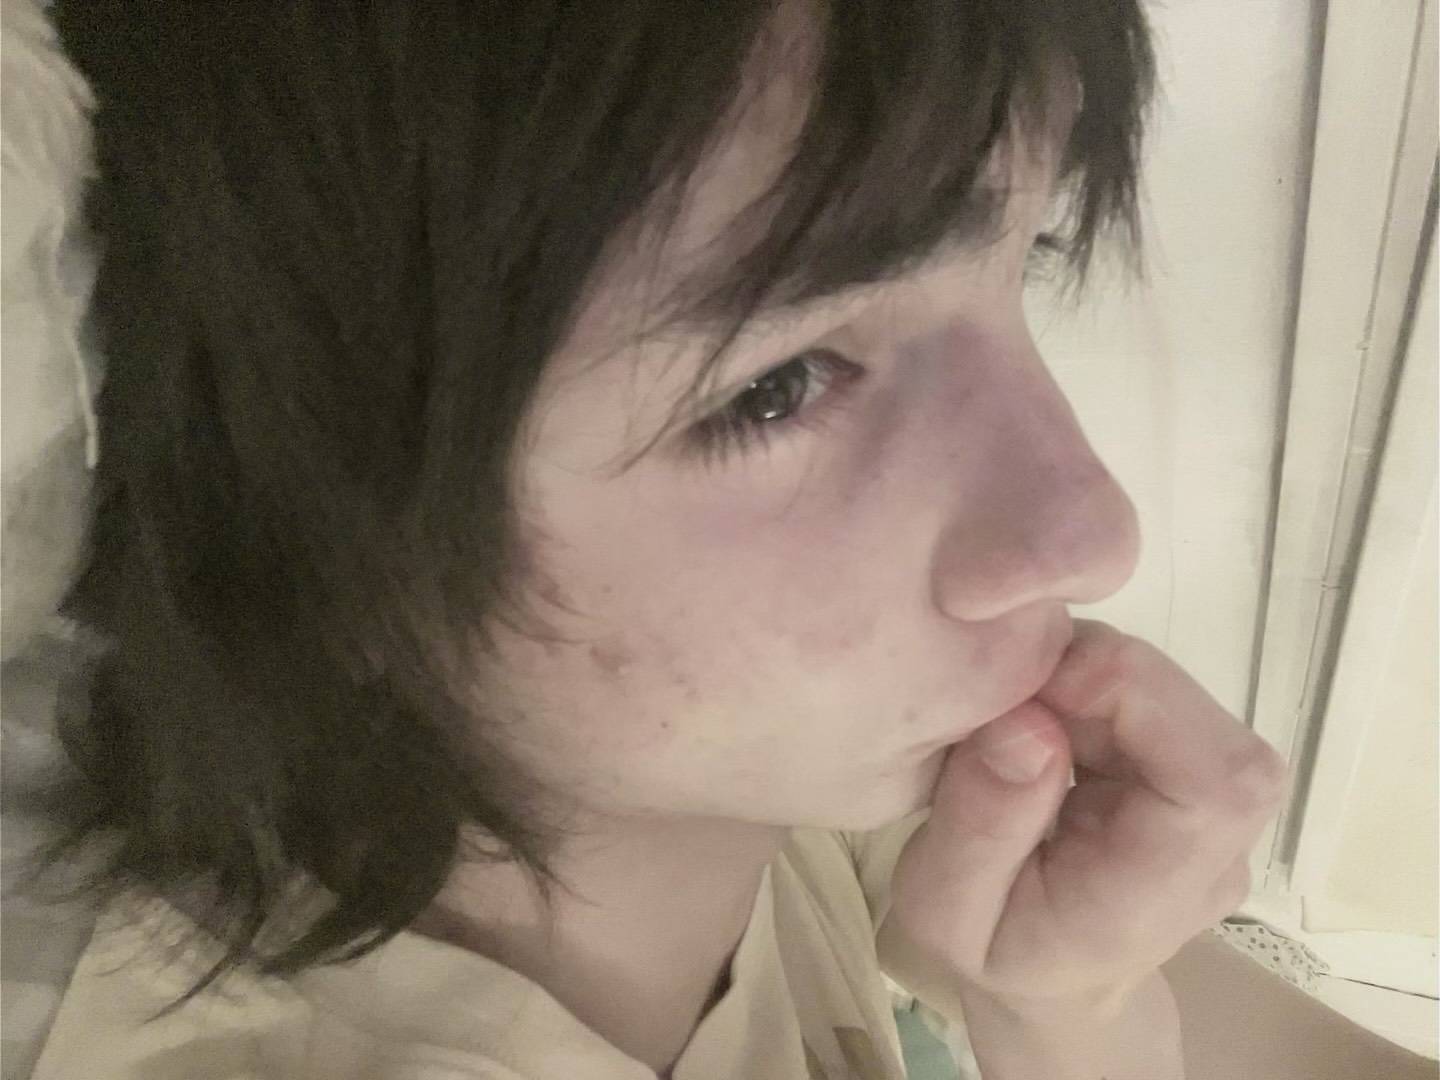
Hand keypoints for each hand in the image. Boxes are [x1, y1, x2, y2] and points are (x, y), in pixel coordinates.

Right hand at [886, 619, 1289, 1011]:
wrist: (1054, 981)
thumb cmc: (998, 952)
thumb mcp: (946, 912)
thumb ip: (980, 828)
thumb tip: (1026, 724)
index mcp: (1159, 894)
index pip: (1217, 782)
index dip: (1140, 701)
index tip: (1036, 692)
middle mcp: (1217, 847)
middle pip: (1200, 721)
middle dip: (1098, 680)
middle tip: (1008, 702)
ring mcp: (1217, 808)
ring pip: (1178, 697)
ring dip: (1090, 682)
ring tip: (1019, 720)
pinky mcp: (1199, 771)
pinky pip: (1158, 701)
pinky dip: (1093, 688)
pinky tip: (1046, 721)